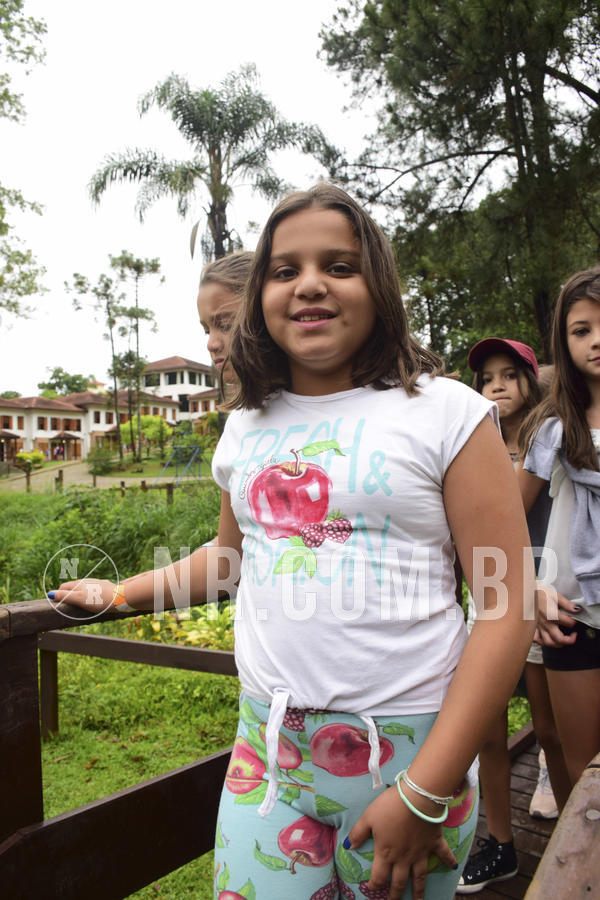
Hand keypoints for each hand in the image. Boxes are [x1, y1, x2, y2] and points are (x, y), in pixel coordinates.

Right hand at [49, 579, 115, 611]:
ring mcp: (96, 583)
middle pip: (74, 587)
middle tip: (69, 606)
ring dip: (81, 595)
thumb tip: (50, 594)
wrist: (119, 598)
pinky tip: (95, 601)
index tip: (59, 604)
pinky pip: (94, 590)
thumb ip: (65, 596)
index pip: (63, 587)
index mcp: (79, 583)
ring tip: (82, 605)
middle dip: (70, 595)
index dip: (59, 595)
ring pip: (85, 588)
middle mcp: (87, 581)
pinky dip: (91, 595)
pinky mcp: (105, 587)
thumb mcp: (78, 599)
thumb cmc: (97, 599)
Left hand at [346, 784, 455, 899]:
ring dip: (419, 891)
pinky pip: (443, 855)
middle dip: (395, 895)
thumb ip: (358, 833)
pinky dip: (449, 861)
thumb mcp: (368, 817)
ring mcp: (421, 853)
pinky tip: (453, 867)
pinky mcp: (435, 843)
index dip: (374, 885)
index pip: (379, 876)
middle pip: (399, 882)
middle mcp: (404, 858)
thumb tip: (349, 847)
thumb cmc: (390, 806)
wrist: (417, 798)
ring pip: (420, 877)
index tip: (372, 890)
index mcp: (386, 853)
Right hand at [535, 586, 577, 647]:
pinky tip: (547, 638)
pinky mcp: (531, 627)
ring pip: (548, 643)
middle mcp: (545, 623)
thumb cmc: (539, 592)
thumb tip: (578, 609)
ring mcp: (537, 627)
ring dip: (558, 644)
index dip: (575, 622)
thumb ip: (567, 604)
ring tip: (563, 639)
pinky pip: (536, 639)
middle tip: (574, 635)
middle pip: (560, 639)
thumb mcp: (555, 595)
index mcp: (552, 614)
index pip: (569, 623)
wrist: (524, 592)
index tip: (575, 619)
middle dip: (570, 640)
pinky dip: (542, 641)